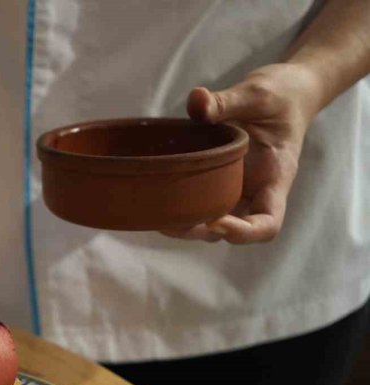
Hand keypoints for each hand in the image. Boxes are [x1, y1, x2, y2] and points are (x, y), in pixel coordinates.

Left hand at [162, 63, 321, 243]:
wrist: (285, 93)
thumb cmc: (279, 95)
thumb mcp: (256, 93)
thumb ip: (227, 101)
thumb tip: (196, 100)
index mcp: (274, 177)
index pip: (267, 223)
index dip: (243, 233)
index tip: (216, 221)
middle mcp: (256, 190)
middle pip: (234, 229)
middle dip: (203, 231)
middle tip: (172, 221)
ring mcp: (238, 188)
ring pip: (214, 221)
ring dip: (188, 225)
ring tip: (160, 216)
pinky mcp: (219, 180)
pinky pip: (203, 201)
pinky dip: (183, 206)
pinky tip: (158, 198)